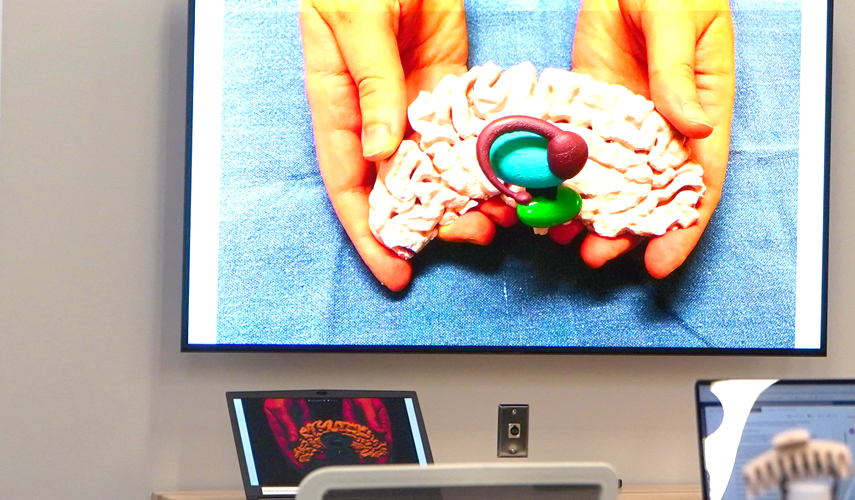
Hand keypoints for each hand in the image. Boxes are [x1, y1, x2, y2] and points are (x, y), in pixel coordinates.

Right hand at [301, 0, 507, 291]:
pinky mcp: (450, 76)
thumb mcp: (359, 20)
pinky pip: (470, 126)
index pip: (349, 181)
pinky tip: (517, 172)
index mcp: (338, 99)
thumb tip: (381, 150)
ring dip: (471, 191)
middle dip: (435, 220)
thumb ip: (371, 83)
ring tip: (507, 213)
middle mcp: (376, 108)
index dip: (369, 231)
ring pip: (442, 160)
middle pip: (401, 181)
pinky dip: (491, 152)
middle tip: (477, 236)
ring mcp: (415, 95)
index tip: (394, 270)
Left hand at [570, 0, 734, 277]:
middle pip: (650, 192)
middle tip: (595, 257)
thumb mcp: (677, 19)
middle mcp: (665, 122)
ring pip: (610, 178)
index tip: (661, 263)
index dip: (683, 227)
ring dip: (588, 212)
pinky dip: (559, 175)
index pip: (699, 180)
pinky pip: (576, 148)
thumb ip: (678, 71)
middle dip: (626, 232)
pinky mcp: (590, 103)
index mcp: (703, 107)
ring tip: (560, 237)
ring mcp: (626, 117)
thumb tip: (693, 126)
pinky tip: (537, 196)